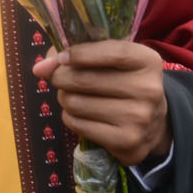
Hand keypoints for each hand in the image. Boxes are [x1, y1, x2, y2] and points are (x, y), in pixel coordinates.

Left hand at [31, 41, 171, 165]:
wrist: (153, 123)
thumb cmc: (122, 82)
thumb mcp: (110, 60)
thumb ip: (76, 54)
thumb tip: (40, 68)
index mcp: (147, 61)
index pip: (111, 52)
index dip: (79, 53)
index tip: (61, 58)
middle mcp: (148, 89)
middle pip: (83, 79)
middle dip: (61, 77)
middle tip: (62, 79)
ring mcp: (139, 118)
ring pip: (75, 103)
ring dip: (65, 98)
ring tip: (75, 97)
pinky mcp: (126, 141)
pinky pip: (77, 124)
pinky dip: (70, 117)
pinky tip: (82, 115)